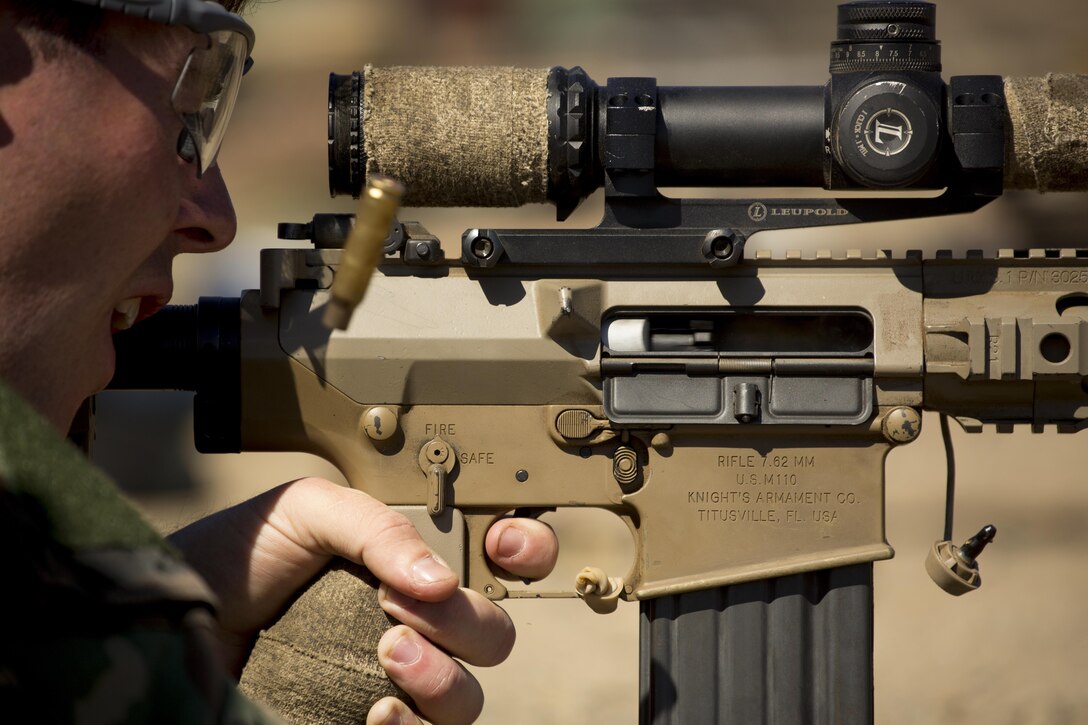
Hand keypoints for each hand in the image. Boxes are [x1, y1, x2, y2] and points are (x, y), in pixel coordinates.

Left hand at [168, 477, 558, 723]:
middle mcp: (416, 621)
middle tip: (401, 608)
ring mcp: (393, 679)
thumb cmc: (238, 555)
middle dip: (469, 623)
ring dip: (443, 678)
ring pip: (468, 698)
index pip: (499, 557)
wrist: (175, 616)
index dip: (525, 548)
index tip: (506, 547)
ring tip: (386, 656)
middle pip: (495, 635)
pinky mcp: (366, 722)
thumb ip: (377, 527)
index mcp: (413, 559)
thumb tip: (440, 582)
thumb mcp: (308, 509)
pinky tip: (375, 710)